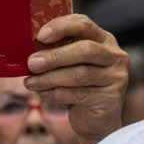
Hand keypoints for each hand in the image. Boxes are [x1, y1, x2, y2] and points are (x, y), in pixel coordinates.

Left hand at [23, 14, 128, 143]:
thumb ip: (54, 52)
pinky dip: (57, 94)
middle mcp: (114, 55)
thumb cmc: (75, 85)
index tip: (40, 36)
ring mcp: (116, 76)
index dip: (61, 27)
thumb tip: (27, 50)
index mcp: (102, 38)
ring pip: (80, 74)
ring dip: (50, 78)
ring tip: (30, 83)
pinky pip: (80, 94)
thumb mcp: (66, 64)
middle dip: (55, 56)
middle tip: (31, 63)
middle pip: (85, 49)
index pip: (83, 24)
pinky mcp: (111, 98)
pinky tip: (43, 94)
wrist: (94, 119)